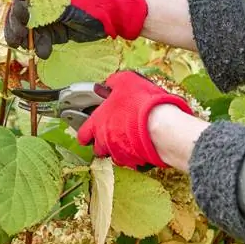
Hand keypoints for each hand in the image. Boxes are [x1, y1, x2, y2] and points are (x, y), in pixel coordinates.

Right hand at [4, 0, 147, 58]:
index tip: (20, 21)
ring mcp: (49, 18)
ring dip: (28, 41)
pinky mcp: (56, 33)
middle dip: (17, 29)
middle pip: (21, 16)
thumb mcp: (67, 5)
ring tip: (31, 50)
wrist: (114, 17)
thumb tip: (23, 7)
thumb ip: (45, 7)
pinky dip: (41, 47)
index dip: (16, 11)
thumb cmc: (92, 4)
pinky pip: (42, 40)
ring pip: (29, 31)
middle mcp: (44, 3)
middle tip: (17, 41)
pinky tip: (44, 53)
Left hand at [77, 71, 192, 168]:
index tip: (91, 129)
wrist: (162, 125)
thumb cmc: (140, 104)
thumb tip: (111, 83)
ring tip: (131, 136)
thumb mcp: (125, 81)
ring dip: (120, 147)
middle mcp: (105, 141)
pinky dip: (135, 153)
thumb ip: (114, 82)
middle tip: (115, 130)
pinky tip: (143, 143)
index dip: (86, 132)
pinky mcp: (135, 162)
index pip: (82, 134)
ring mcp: (120, 153)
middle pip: (98, 147)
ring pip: (115, 154)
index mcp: (97, 123)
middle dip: (103, 141)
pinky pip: (132, 160)